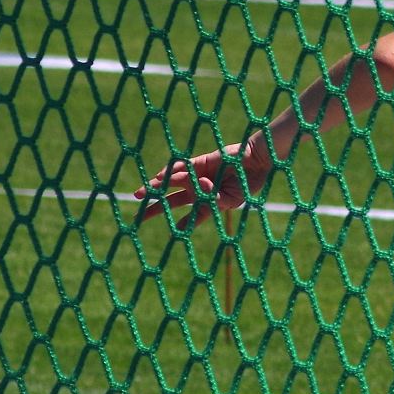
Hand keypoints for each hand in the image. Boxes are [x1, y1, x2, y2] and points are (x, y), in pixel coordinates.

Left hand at [135, 134, 270, 225]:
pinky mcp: (200, 162)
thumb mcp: (231, 200)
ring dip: (158, 188)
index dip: (182, 223)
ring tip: (142, 192)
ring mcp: (199, 175)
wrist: (256, 161)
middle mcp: (200, 190)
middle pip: (173, 201)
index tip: (173, 233)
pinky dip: (171, 171)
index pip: (191, 216)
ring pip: (173, 184)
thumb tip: (197, 191)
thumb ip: (213, 201)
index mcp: (210, 203)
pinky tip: (161, 176)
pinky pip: (182, 166)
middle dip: (155, 209)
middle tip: (137, 217)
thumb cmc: (248, 183)